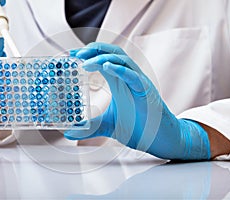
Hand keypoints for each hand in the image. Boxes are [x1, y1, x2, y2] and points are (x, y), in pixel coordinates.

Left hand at [65, 42, 210, 159]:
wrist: (160, 139)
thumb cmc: (138, 128)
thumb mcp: (107, 125)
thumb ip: (90, 126)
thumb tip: (69, 133)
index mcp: (119, 82)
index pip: (104, 59)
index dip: (89, 54)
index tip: (72, 55)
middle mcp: (128, 79)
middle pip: (113, 53)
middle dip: (94, 50)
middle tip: (77, 54)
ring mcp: (138, 83)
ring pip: (123, 61)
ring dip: (103, 58)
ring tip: (87, 61)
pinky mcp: (146, 92)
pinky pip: (134, 77)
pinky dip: (121, 70)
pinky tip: (106, 68)